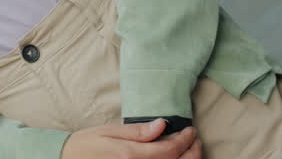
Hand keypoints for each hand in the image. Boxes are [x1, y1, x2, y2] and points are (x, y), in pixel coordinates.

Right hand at [60, 118, 201, 158]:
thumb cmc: (87, 144)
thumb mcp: (110, 132)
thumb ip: (138, 131)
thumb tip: (162, 125)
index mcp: (131, 155)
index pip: (169, 149)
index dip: (185, 140)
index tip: (190, 130)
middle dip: (192, 152)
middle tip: (195, 140)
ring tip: (190, 150)